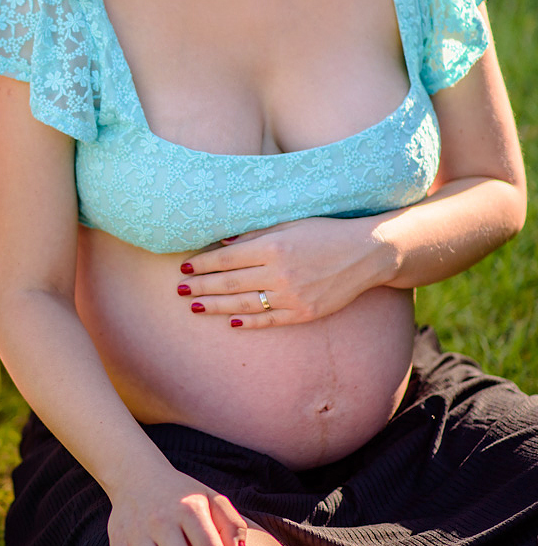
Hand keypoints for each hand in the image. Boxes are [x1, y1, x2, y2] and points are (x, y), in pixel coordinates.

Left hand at [177, 217, 391, 328]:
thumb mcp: (290, 223)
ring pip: (244, 304)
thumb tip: (222, 243)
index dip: (203, 264)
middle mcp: (279, 273)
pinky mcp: (304, 312)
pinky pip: (269, 319)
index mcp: (273, 247)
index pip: (227, 258)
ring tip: (194, 306)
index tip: (185, 266)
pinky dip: (248, 321)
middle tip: (179, 290)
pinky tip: (230, 321)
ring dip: (215, 306)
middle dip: (201, 286)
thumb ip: (255, 234)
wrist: (367, 254)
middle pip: (229, 283)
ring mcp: (292, 296)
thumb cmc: (325, 232)